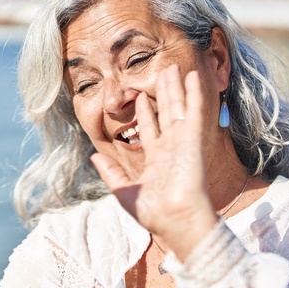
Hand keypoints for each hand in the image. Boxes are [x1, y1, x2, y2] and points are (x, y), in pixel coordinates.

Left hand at [90, 65, 217, 260]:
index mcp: (156, 160)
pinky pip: (194, 112)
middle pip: (166, 113)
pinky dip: (194, 93)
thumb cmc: (153, 213)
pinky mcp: (193, 140)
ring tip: (174, 68)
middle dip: (163, 93)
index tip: (139, 98)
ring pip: (178, 107)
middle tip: (162, 72)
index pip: (150, 130)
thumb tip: (94, 157)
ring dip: (177, 87)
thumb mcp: (124, 192)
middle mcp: (171, 148)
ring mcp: (183, 143)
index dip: (144, 113)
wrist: (174, 220)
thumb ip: (110, 173)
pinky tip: (194, 76)